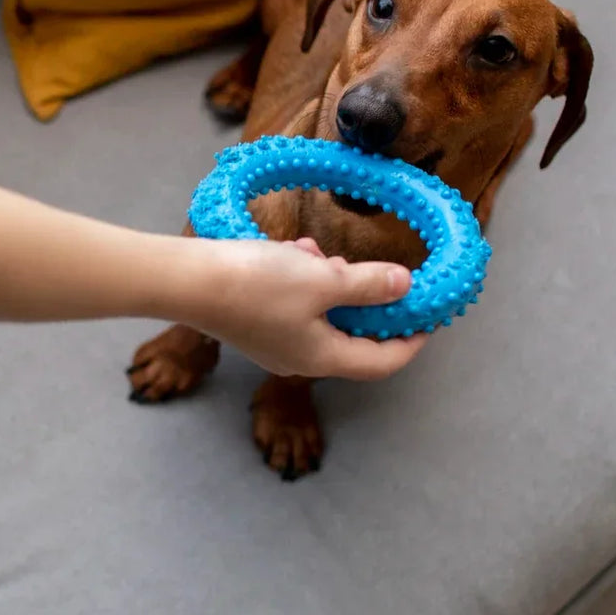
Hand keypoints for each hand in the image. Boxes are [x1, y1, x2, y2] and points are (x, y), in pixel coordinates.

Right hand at [183, 237, 425, 380]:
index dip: (410, 342)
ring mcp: (274, 342)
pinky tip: (291, 253)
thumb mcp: (324, 280)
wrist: (187, 282)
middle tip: (367, 269)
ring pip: (320, 313)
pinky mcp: (253, 322)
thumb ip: (368, 285)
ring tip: (315, 253)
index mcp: (323, 357)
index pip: (382, 362)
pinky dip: (301, 279)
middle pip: (351, 336)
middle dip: (363, 299)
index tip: (428, 319)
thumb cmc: (257, 285)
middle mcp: (300, 358)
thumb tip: (404, 286)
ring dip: (328, 282)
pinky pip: (293, 304)